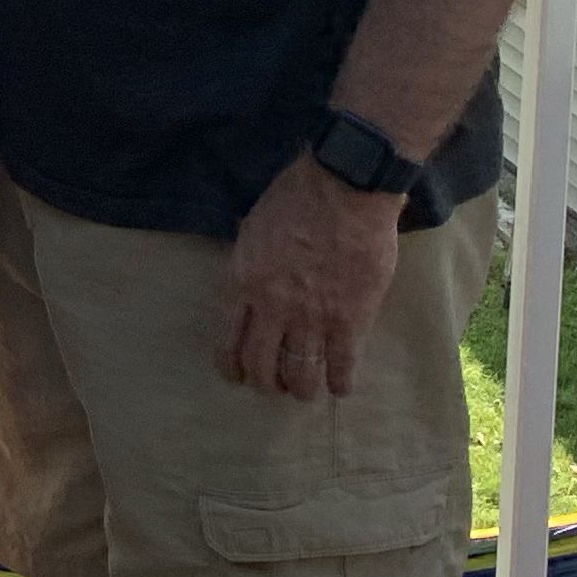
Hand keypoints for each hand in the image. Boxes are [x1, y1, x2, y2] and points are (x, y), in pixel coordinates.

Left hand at [220, 154, 402, 397]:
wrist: (344, 187)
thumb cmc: (295, 197)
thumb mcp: (253, 229)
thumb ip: (249, 265)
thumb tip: (249, 288)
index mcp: (242, 282)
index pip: (226, 340)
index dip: (230, 366)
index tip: (236, 375)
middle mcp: (272, 307)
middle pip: (260, 365)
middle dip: (264, 383)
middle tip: (272, 385)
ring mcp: (312, 317)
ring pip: (300, 374)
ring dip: (300, 389)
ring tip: (304, 390)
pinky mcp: (350, 319)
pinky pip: (343, 366)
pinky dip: (340, 383)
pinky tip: (340, 386)